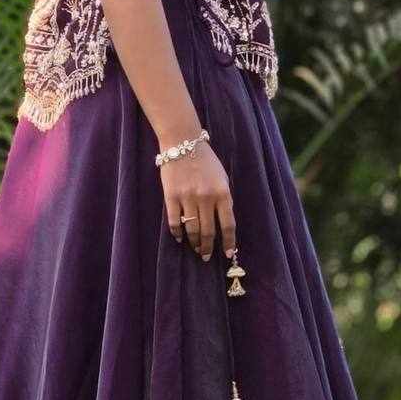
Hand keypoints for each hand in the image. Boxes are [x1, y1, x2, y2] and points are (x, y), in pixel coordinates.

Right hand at [159, 140, 236, 260]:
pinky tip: (180, 238)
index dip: (229, 242)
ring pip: (192, 229)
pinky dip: (177, 233)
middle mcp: (206, 197)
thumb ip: (224, 199)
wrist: (182, 143)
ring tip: (195, 249)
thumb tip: (223, 222)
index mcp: (222, 193)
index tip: (228, 254)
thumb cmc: (205, 160)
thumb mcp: (222, 178)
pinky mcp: (171, 196)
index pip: (228, 225)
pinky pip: (175, 221)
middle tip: (205, 256)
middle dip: (208, 247)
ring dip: (194, 243)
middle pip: (209, 231)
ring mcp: (187, 197)